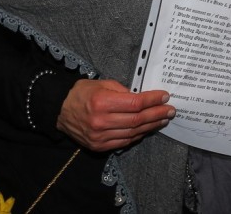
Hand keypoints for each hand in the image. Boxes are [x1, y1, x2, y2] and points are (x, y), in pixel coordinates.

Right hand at [56, 79, 174, 151]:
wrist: (60, 110)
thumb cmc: (82, 93)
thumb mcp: (103, 84)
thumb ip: (123, 91)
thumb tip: (144, 97)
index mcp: (102, 102)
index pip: (135, 103)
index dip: (152, 100)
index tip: (165, 96)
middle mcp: (100, 121)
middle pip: (137, 120)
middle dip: (157, 114)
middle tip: (170, 110)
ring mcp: (99, 136)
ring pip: (133, 132)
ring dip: (151, 126)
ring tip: (163, 119)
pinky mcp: (99, 146)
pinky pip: (124, 142)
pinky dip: (138, 135)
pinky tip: (147, 129)